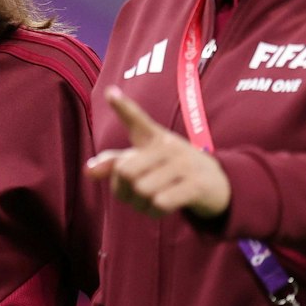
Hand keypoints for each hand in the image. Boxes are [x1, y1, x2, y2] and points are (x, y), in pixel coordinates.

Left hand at [86, 86, 231, 219]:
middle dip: (124, 189)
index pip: (137, 120)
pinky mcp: (196, 184)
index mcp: (154, 137)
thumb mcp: (145, 162)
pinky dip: (156, 212)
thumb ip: (115, 164)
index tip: (110, 93)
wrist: (217, 184)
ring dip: (141, 204)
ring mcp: (184, 164)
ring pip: (142, 190)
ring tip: (152, 200)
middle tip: (135, 192)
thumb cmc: (171, 171)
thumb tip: (88, 171)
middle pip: (125, 171)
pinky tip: (164, 207)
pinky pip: (160, 203)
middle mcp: (169, 146)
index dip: (123, 107)